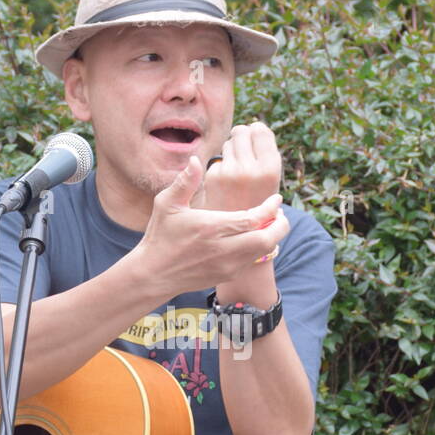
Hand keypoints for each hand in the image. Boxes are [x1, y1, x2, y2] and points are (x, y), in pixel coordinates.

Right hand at [131, 155, 288, 298]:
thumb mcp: (167, 204)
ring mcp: (227, 264)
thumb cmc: (160, 235)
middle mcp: (223, 248)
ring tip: (270, 223)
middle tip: (280, 213)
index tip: (276, 199)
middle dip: (280, 225)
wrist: (154, 273)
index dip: (270, 208)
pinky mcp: (227, 275)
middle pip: (266, 238)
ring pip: (263, 251)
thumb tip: (196, 159)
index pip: (253, 218)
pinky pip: (253, 260)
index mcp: (211, 227)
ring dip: (272, 236)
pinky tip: (256, 237)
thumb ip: (184, 182)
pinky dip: (261, 248)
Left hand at [194, 121, 281, 212]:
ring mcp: (230, 172)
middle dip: (243, 138)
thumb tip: (254, 125)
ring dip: (233, 151)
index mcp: (270, 169)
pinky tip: (227, 182)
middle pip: (242, 131)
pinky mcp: (214, 176)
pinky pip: (219, 158)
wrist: (238, 232)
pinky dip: (223, 165)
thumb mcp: (272, 178)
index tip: (257, 142)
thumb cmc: (258, 199)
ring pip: (229, 142)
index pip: (260, 130)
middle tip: (246, 154)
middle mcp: (250, 169)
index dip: (257, 132)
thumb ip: (266, 152)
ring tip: (239, 171)